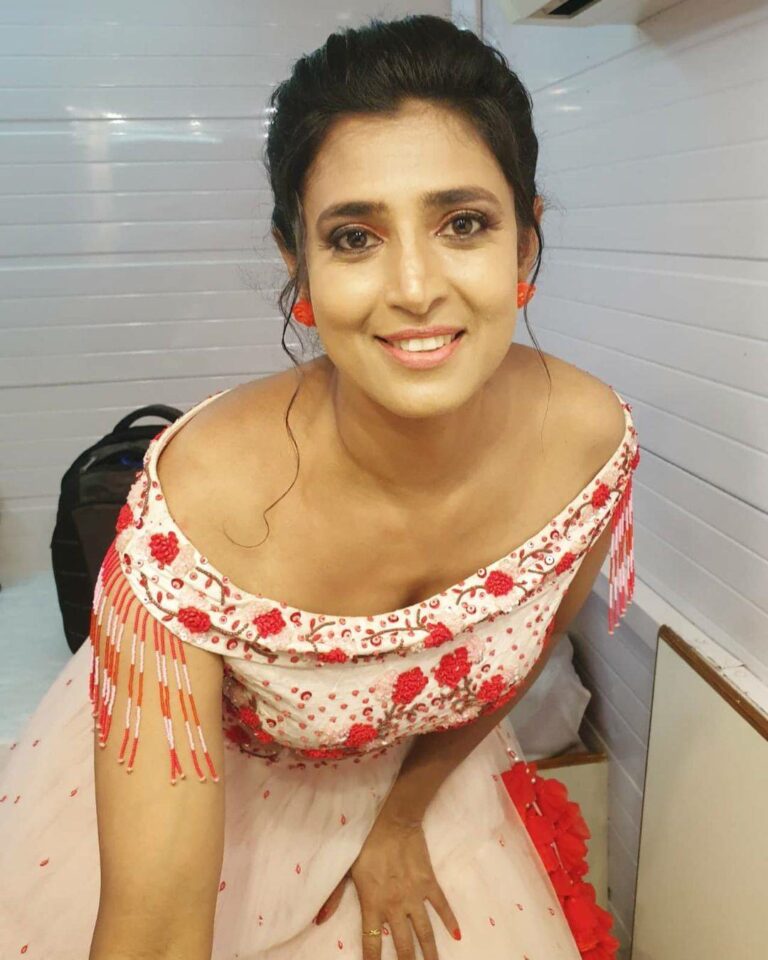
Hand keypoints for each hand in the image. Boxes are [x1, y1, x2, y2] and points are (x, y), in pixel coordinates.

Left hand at [313, 814, 461, 958]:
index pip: (372, 942)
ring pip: (425, 932)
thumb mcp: (345, 870)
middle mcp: (395, 906)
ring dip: (430, 953)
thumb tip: (319, 921)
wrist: (393, 822)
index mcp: (372, 903)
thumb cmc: (365, 844)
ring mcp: (415, 896)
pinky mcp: (429, 883)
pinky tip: (457, 935)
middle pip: (403, 945)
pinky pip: (442, 906)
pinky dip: (450, 921)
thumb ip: (334, 897)